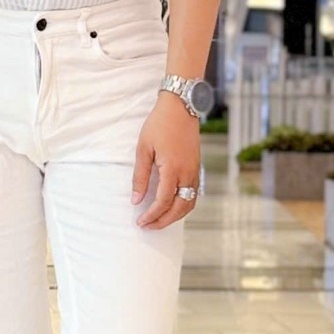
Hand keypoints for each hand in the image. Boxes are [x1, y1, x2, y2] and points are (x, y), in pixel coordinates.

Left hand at [131, 91, 200, 229]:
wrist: (181, 107)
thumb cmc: (159, 125)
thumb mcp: (143, 149)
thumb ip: (140, 177)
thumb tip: (136, 200)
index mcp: (173, 169)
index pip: (163, 201)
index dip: (151, 215)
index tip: (140, 221)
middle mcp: (188, 173)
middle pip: (179, 208)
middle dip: (163, 221)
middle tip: (148, 226)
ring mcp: (195, 171)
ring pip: (189, 203)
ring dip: (175, 216)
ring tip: (159, 220)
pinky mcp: (197, 167)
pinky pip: (193, 194)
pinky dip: (184, 205)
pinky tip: (172, 206)